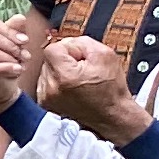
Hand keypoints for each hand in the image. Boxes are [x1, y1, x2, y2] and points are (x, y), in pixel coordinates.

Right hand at [0, 18, 37, 114]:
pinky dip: (6, 68)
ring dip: (10, 58)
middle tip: (25, 55)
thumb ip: (14, 31)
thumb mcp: (10, 46)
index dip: (10, 31)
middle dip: (11, 45)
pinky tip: (18, 70)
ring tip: (22, 64)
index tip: (25, 41)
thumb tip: (20, 17)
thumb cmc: (3, 65)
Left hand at [35, 33, 149, 141]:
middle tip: (83, 70)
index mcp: (64, 76)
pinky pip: (46, 82)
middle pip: (48, 59)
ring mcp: (46, 98)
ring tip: (78, 80)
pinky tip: (71, 87)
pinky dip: (57, 81)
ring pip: (46, 70)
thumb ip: (81, 42)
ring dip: (60, 70)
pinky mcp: (46, 104)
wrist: (112, 115)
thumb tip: (67, 43)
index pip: (52, 49)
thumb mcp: (104, 54)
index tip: (81, 58)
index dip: (69, 49)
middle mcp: (51, 89)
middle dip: (65, 60)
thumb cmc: (111, 89)